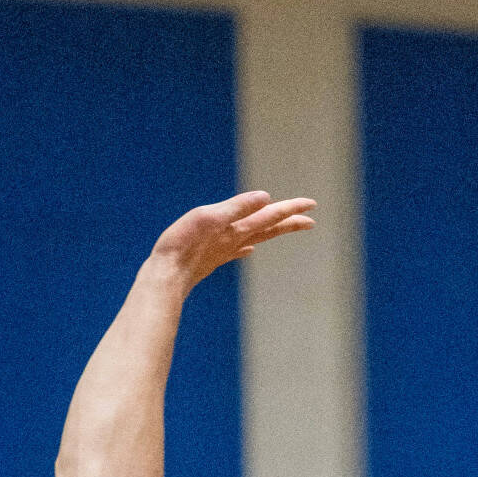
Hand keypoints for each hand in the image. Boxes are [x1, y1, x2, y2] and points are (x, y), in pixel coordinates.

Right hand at [149, 190, 314, 289]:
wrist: (165, 278)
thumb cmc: (183, 246)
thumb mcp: (209, 218)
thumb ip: (236, 207)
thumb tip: (266, 198)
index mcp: (237, 229)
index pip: (270, 215)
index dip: (291, 208)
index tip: (313, 204)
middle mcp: (235, 240)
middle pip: (268, 229)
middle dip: (289, 222)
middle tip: (310, 220)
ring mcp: (223, 251)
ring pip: (255, 238)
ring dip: (271, 231)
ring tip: (283, 227)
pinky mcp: (211, 258)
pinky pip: (236, 250)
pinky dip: (247, 246)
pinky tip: (248, 250)